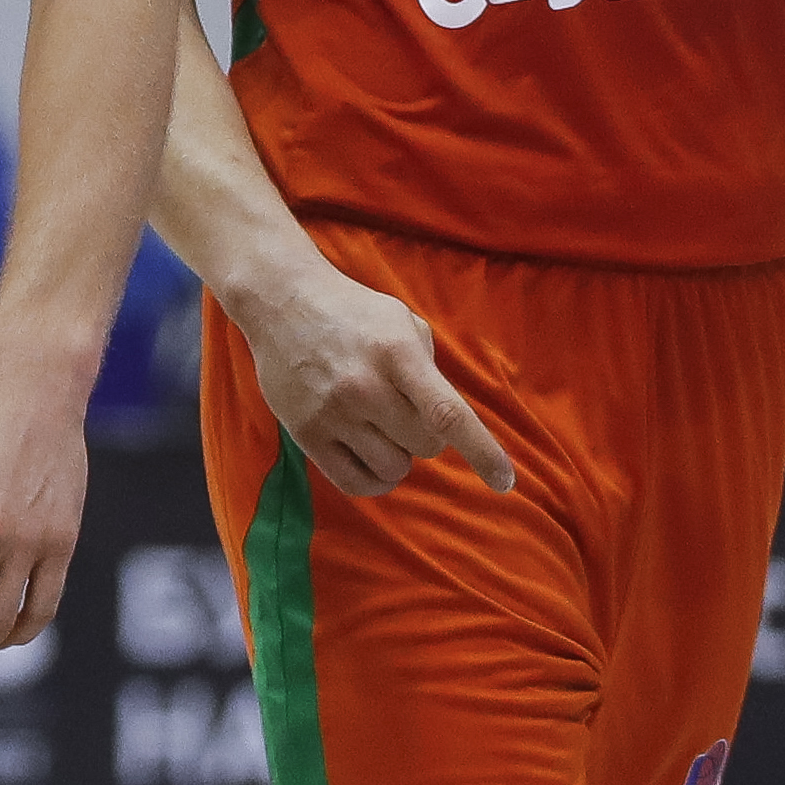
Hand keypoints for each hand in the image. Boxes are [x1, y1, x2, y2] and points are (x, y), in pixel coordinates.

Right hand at [229, 261, 513, 501]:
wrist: (279, 300)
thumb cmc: (352, 312)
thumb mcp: (402, 321)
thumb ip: (429, 370)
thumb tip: (447, 422)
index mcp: (395, 352)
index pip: (447, 414)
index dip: (482, 452)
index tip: (505, 481)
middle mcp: (363, 385)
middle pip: (426, 446)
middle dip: (426, 434)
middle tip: (403, 407)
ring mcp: (332, 412)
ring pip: (395, 468)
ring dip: (398, 453)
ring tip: (379, 424)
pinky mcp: (305, 433)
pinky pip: (357, 484)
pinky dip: (375, 480)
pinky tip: (371, 458)